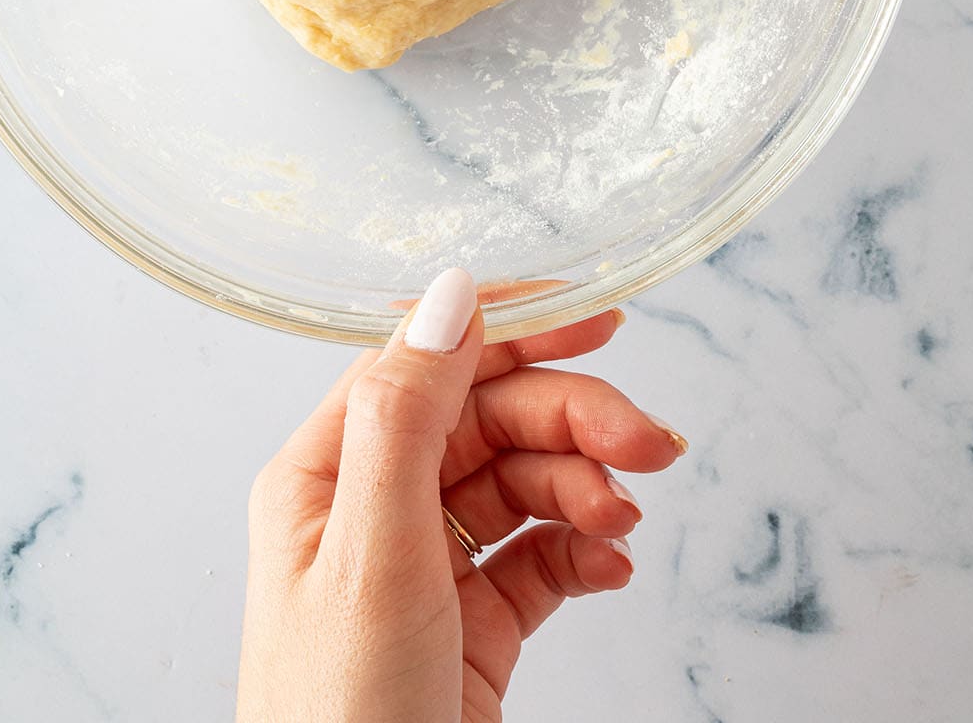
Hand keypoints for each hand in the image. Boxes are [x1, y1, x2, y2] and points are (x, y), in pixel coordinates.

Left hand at [236, 268, 685, 722]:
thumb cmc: (338, 720)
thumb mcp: (373, 554)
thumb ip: (408, 416)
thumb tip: (446, 293)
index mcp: (324, 475)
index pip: (425, 363)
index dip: (511, 330)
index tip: (596, 316)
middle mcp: (370, 509)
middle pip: (486, 420)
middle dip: (570, 420)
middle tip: (648, 444)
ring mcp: (424, 568)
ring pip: (521, 484)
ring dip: (583, 486)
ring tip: (624, 516)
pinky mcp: (471, 627)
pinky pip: (539, 558)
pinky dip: (582, 550)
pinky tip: (610, 563)